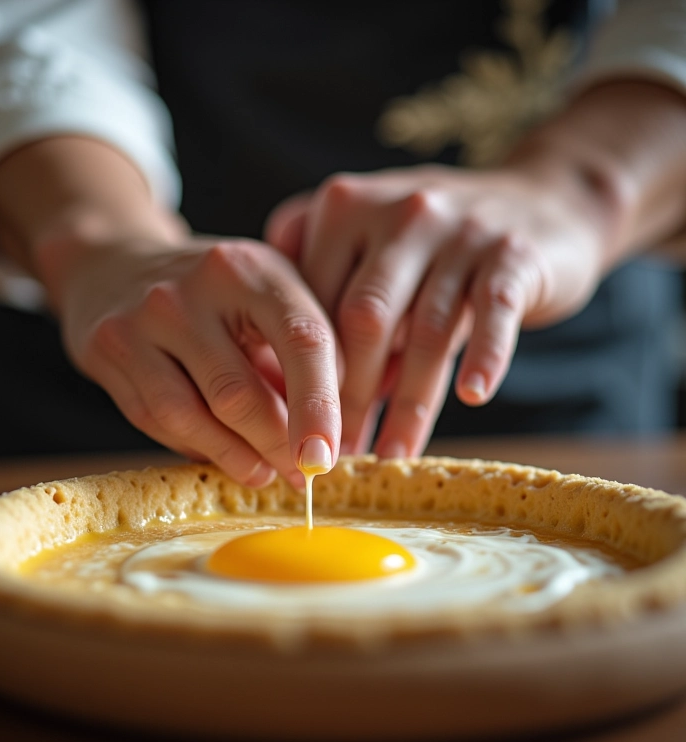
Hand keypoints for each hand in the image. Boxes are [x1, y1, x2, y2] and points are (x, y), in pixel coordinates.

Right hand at [39, 233, 340, 486]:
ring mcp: (139, 318)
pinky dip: (194, 446)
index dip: (320, 406)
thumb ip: (311, 351)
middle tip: (301, 474)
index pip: (301, 340)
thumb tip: (337, 431)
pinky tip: (220, 452)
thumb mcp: (272, 295)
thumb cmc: (216, 291)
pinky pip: (154, 420)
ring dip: (234, 457)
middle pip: (239, 393)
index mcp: (251, 268)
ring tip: (263, 473)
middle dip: (275, 446)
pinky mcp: (105, 347)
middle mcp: (191, 289)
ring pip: (190, 416)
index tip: (326, 458)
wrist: (115, 262)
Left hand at [266, 163, 610, 456]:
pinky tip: (473, 396)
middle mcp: (398, 213)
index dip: (308, 370)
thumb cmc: (437, 240)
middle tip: (342, 453)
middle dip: (352, 396)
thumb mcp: (370, 236)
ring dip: (410, 403)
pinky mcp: (512, 253)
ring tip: (395, 455)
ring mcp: (459, 229)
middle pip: (363, 319)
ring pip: (426, 329)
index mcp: (347, 207)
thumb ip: (320, 276)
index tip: (306, 423)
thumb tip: (285, 369)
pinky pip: (492, 311)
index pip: (316, 301)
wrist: (541, 200)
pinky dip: (483, 356)